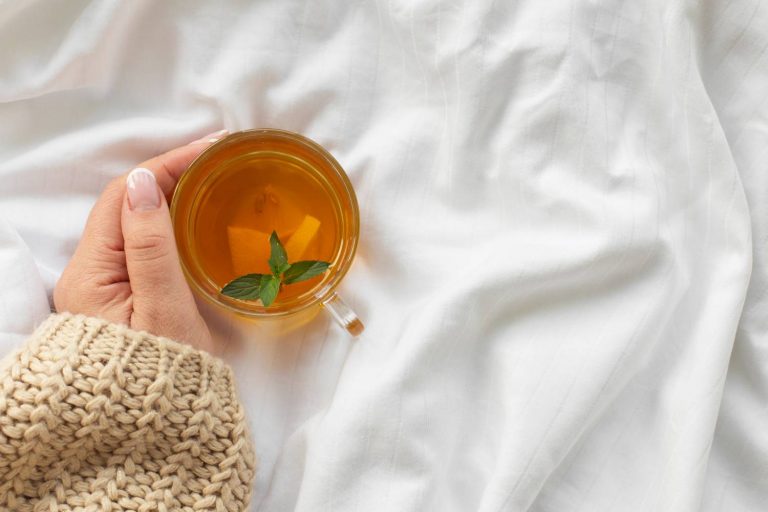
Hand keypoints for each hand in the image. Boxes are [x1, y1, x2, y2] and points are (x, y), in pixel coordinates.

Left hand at [54, 130, 226, 353]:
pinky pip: (143, 243)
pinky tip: (197, 217)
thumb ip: (152, 245)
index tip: (210, 149)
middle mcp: (90, 273)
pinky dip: (170, 221)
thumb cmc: (163, 373)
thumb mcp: (163, 308)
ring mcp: (106, 284)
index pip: (124, 197)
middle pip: (127, 204)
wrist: (155, 426)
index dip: (165, 166)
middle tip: (219, 160)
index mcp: (92, 273)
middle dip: (171, 173)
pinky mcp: (123, 295)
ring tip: (212, 179)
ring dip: (171, 194)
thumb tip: (144, 181)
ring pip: (136, 221)